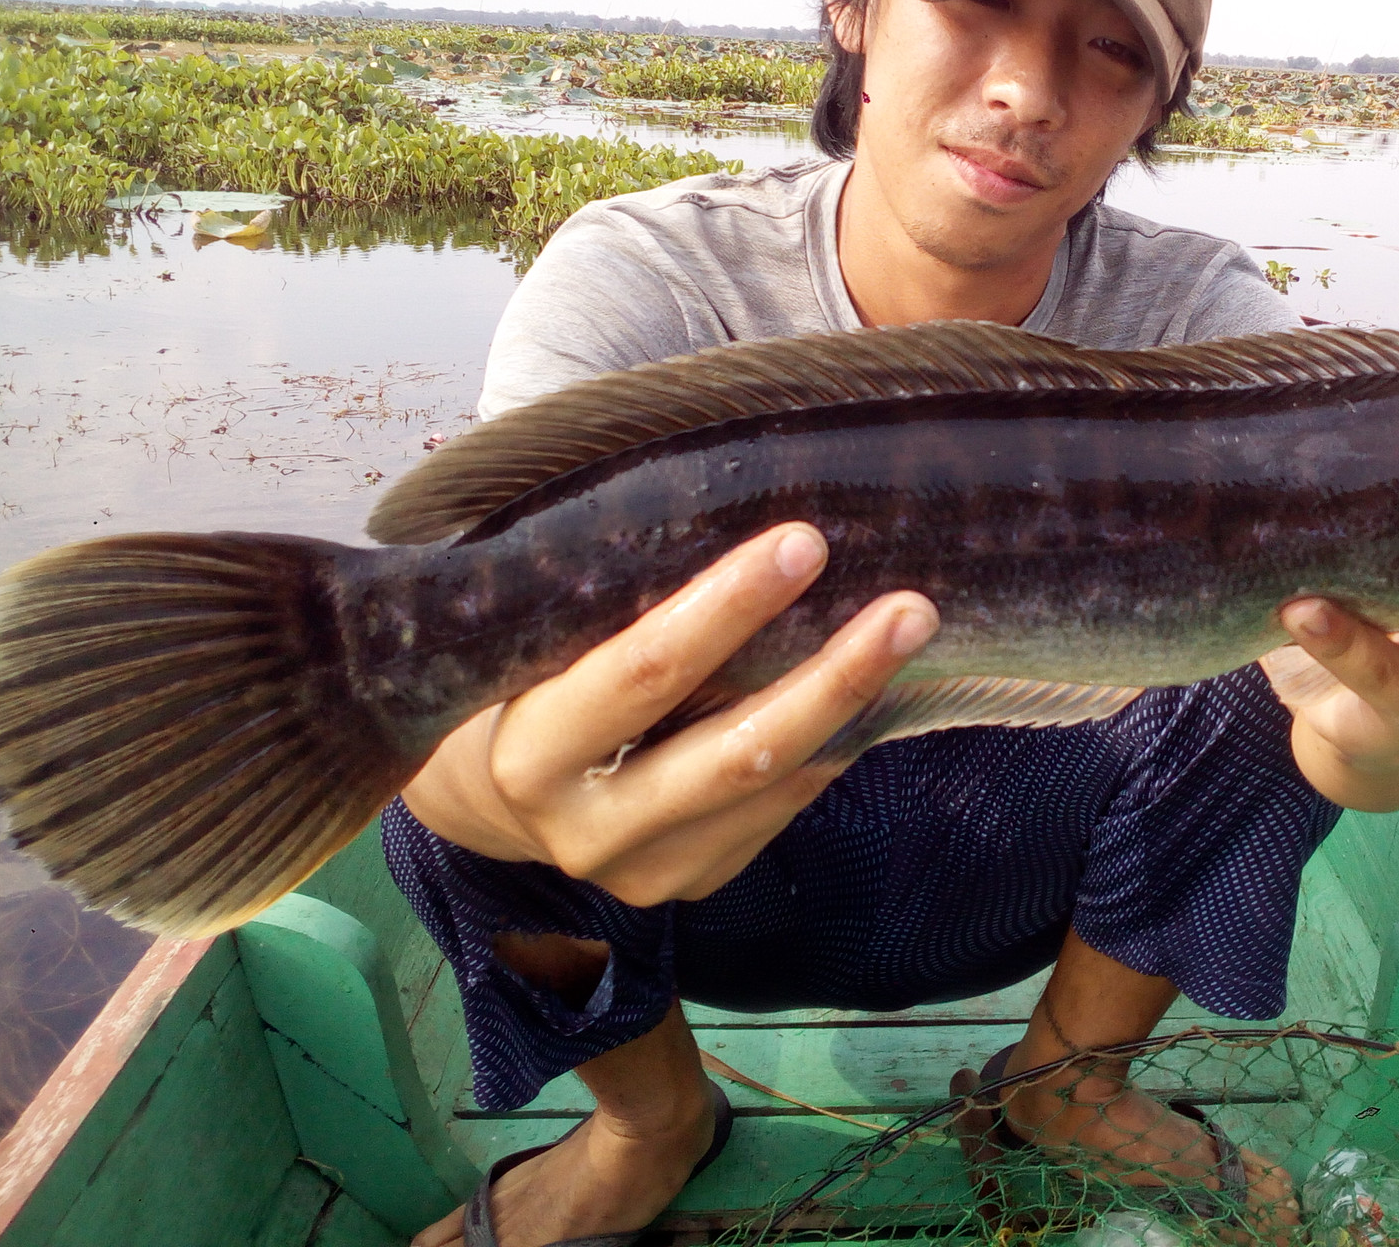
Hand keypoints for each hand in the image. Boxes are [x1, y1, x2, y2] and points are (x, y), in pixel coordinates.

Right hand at [400, 522, 938, 904]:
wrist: (486, 800)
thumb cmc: (513, 682)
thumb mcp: (530, 644)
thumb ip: (607, 607)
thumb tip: (743, 514)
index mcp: (530, 756)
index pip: (644, 672)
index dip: (727, 607)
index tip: (803, 541)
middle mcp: (589, 830)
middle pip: (736, 753)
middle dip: (834, 676)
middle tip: (909, 606)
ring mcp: (647, 871)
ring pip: (775, 786)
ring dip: (854, 706)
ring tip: (912, 632)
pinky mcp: (695, 883)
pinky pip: (783, 808)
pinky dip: (834, 743)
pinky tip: (876, 687)